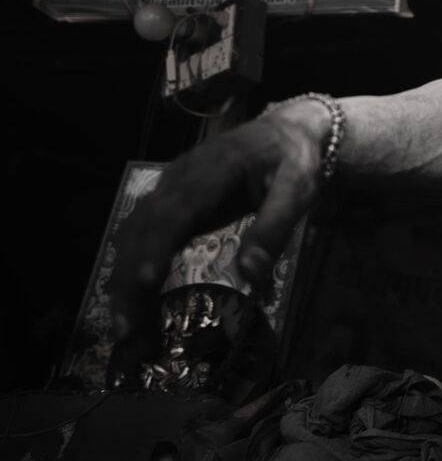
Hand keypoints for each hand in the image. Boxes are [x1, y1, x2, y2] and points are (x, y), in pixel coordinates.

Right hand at [108, 101, 326, 365]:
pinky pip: (141, 234)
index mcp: (211, 170)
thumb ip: (274, 227)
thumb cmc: (293, 160)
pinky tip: (132, 302)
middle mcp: (179, 178)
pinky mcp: (170, 202)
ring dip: (125, 280)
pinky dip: (131, 267)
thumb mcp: (298, 188)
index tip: (146, 279)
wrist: (286, 131)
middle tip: (130, 329)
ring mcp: (169, 188)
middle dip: (131, 277)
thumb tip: (251, 276)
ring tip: (127, 328)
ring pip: (134, 234)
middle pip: (145, 228)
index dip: (156, 244)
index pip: (176, 209)